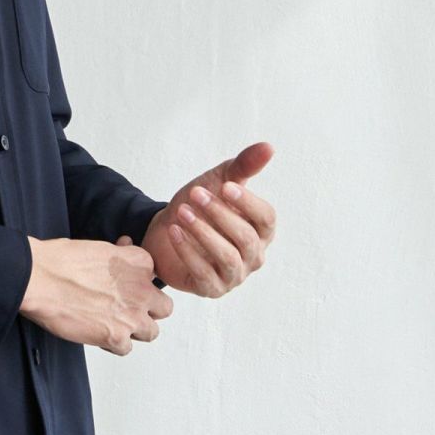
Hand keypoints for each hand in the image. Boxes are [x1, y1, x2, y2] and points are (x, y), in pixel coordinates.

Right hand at [20, 236, 174, 355]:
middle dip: (149, 310)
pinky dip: (113, 344)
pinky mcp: (116, 337)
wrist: (40, 278)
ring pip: (152, 332)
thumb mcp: (97, 246)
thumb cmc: (60, 260)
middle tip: (128, 310)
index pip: (155, 279)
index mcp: (139, 263)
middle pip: (164, 308)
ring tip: (114, 325)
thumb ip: (119, 252)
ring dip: (135, 330)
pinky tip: (98, 333)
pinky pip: (126, 348)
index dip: (139, 284)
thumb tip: (125, 245)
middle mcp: (142, 289)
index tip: (125, 287)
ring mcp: (132, 315)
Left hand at [141, 141, 275, 297]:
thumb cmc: (199, 205)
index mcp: (261, 230)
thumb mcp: (218, 181)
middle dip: (220, 214)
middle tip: (195, 193)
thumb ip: (243, 167)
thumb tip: (268, 147)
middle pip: (246, 238)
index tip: (226, 186)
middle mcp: (253, 255)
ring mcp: (233, 275)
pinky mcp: (211, 288)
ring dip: (204, 233)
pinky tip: (174, 231)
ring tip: (182, 212)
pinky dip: (188, 251)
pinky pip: (203, 273)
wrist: (165, 227)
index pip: (267, 219)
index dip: (249, 203)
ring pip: (227, 257)